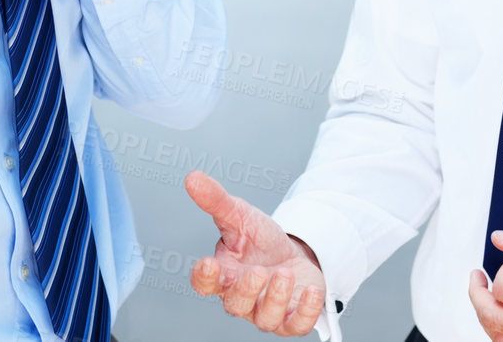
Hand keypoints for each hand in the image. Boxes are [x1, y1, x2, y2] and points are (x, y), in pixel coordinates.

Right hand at [184, 170, 326, 335]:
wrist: (293, 254)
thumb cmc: (260, 241)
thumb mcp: (241, 216)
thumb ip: (216, 201)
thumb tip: (192, 178)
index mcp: (224, 274)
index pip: (204, 283)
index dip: (204, 278)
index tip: (208, 265)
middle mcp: (241, 298)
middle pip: (235, 304)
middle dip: (247, 289)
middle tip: (258, 271)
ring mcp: (266, 311)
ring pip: (265, 318)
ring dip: (275, 298)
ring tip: (285, 273)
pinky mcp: (291, 318)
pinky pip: (296, 325)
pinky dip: (304, 311)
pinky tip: (310, 290)